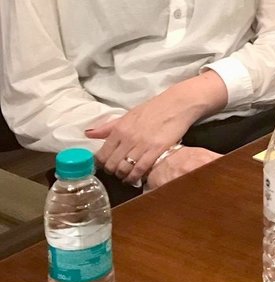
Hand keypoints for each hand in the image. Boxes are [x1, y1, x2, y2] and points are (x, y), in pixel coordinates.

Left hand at [87, 72, 224, 185]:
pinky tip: (137, 178)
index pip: (102, 155)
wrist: (178, 104)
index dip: (102, 164)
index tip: (106, 166)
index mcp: (119, 129)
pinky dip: (136, 177)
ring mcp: (142, 145)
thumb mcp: (129, 115)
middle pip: (111, 165)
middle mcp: (128, 138)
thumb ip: (109, 127)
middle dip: (112, 172)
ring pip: (124, 169)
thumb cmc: (154, 109)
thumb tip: (88, 133)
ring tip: (127, 176)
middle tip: (117, 172)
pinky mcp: (156, 150)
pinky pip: (140, 169)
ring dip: (123, 176)